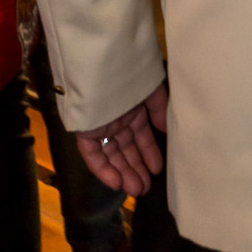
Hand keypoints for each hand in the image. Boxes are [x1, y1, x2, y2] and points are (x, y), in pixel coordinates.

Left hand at [76, 81, 167, 195]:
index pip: (140, 136)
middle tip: (145, 188)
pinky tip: (117, 183)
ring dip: (123, 173)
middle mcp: (116, 119)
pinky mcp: (86, 131)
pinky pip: (93, 155)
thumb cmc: (132, 73)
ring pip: (111, 155)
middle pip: (125, 149)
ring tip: (136, 190)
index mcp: (131, 108)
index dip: (148, 153)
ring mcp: (100, 126)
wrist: (105, 61)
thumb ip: (158, 110)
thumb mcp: (152, 90)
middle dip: (135, 168)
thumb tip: (166, 130)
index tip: (157, 169)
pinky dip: (103, 170)